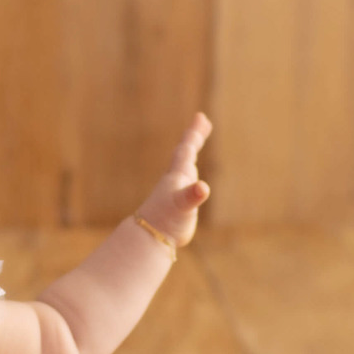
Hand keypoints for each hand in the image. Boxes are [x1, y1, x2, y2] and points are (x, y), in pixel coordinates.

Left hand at [135, 111, 212, 248]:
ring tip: (195, 141)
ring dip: (191, 151)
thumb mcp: (182, 206)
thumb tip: (202, 188)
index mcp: (178, 175)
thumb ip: (192, 195)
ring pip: (185, 165)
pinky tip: (194, 177)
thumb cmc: (166, 220)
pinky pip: (187, 183)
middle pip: (185, 152)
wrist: (151, 236)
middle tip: (201, 119)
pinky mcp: (180, 203)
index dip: (193, 133)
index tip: (200, 116)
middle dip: (194, 135)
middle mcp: (177, 179)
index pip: (187, 149)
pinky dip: (193, 175)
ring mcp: (177, 190)